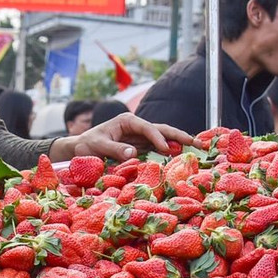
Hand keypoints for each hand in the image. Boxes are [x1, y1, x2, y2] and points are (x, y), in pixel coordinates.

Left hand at [55, 113, 192, 162]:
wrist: (79, 148)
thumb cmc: (86, 145)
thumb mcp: (97, 146)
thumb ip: (114, 149)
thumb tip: (133, 153)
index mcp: (127, 121)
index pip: (147, 127)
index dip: (158, 138)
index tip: (166, 149)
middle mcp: (136, 126)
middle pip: (162, 129)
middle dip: (179, 136)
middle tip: (198, 143)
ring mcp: (140, 136)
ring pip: (164, 137)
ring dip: (180, 143)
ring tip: (198, 148)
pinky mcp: (140, 146)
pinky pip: (158, 148)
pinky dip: (171, 151)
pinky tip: (184, 156)